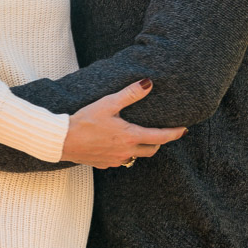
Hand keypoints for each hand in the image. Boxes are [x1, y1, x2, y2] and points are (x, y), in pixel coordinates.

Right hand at [59, 79, 186, 168]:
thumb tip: (148, 83)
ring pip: (136, 156)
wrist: (62, 140)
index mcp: (130, 136)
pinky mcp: (105, 164)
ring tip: (136, 136)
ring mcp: (116, 160)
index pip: (160, 137)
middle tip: (160, 132)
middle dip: (159, 142)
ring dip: (140, 147)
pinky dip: (123, 151)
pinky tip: (114, 143)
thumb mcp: (108, 103)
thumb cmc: (85, 121)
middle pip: (152, 150)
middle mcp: (126, 151)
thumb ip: (130, 94)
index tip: (184, 129)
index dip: (174, 133)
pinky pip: (121, 159)